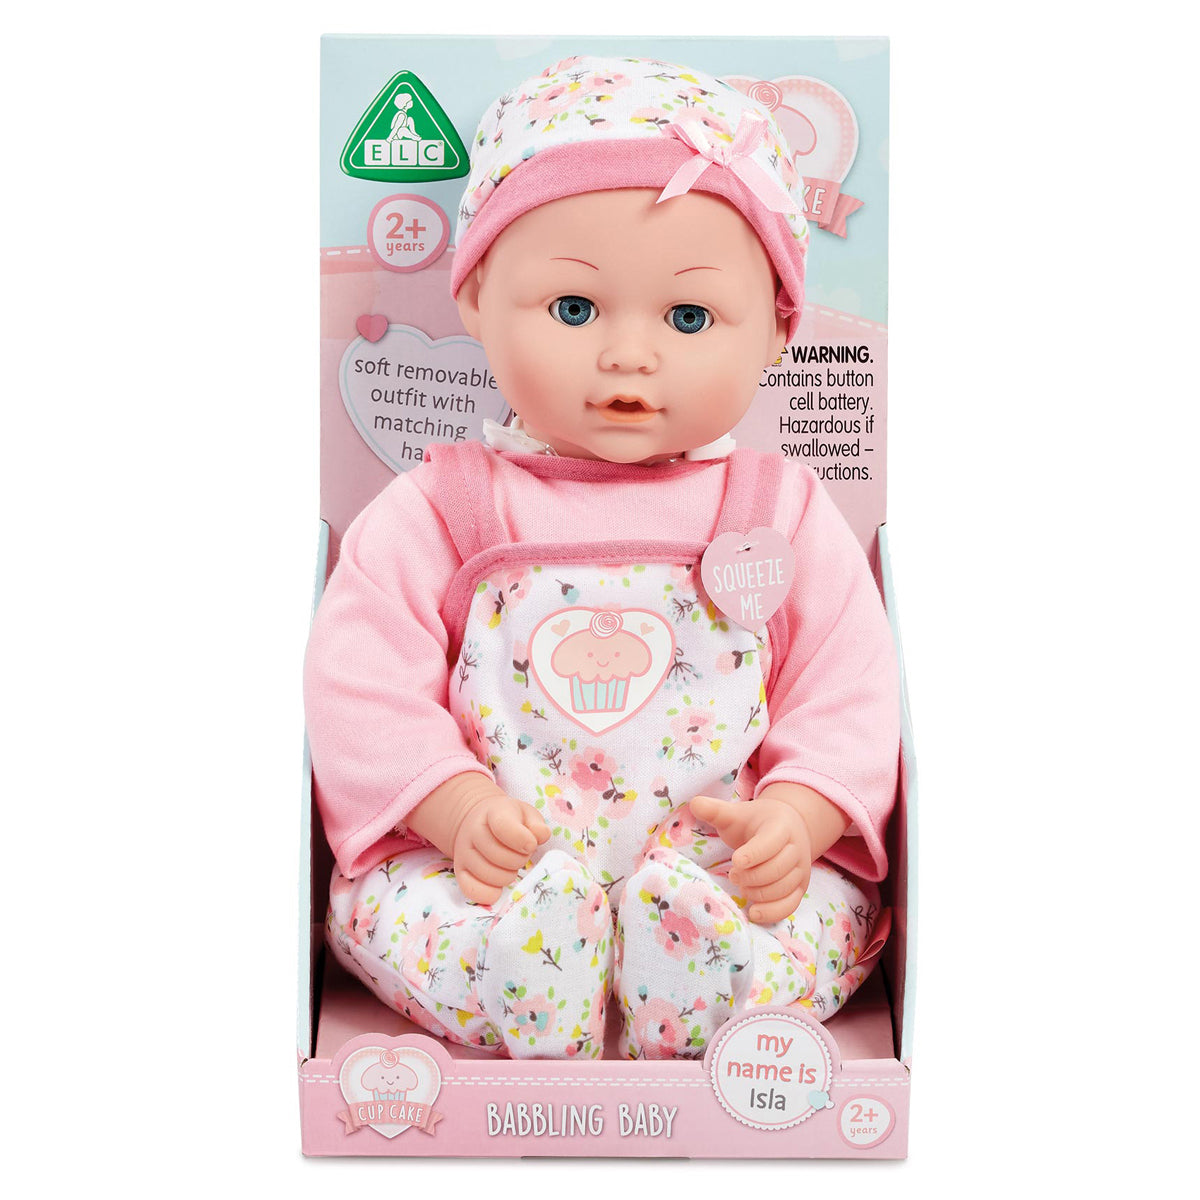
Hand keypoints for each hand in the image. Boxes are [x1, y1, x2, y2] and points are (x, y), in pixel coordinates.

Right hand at [406, 772, 550, 904]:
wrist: (479, 822)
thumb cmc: (510, 820)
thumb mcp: (526, 815)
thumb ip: (537, 825)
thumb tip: (540, 835)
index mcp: (493, 812)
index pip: (504, 827)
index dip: (523, 840)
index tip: (531, 845)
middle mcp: (473, 831)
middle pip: (501, 857)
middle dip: (519, 859)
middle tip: (520, 854)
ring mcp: (463, 853)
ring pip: (492, 876)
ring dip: (508, 875)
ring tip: (509, 866)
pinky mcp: (459, 872)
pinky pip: (473, 891)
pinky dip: (491, 893)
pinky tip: (498, 884)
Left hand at [689, 794, 813, 924]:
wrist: (787, 826)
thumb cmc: (755, 822)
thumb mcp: (736, 814)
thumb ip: (716, 811)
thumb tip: (694, 803)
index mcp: (781, 826)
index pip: (770, 843)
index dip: (753, 854)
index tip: (735, 861)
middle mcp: (796, 848)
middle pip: (776, 869)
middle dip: (750, 877)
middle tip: (734, 874)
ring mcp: (801, 869)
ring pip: (782, 889)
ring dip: (757, 893)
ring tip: (742, 887)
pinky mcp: (801, 887)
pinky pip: (790, 905)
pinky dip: (772, 912)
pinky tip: (753, 912)